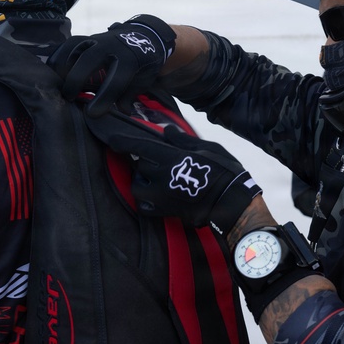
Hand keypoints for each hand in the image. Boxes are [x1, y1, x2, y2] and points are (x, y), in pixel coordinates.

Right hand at [48, 15, 175, 115]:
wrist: (146, 36)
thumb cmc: (144, 65)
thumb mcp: (143, 81)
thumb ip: (129, 96)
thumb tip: (122, 113)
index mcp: (130, 60)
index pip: (116, 80)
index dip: (103, 98)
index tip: (91, 114)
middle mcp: (112, 47)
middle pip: (90, 59)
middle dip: (77, 78)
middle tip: (68, 98)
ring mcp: (98, 39)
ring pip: (75, 47)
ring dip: (62, 65)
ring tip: (55, 84)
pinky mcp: (88, 38)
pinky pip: (69, 44)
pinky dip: (58, 57)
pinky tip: (50, 72)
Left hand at [87, 114, 260, 234]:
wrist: (233, 203)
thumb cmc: (224, 172)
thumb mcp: (207, 148)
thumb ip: (182, 141)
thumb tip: (166, 131)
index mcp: (171, 157)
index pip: (137, 147)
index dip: (121, 141)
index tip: (110, 137)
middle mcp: (161, 177)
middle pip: (139, 165)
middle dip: (144, 161)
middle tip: (157, 159)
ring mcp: (161, 197)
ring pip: (138, 186)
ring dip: (142, 180)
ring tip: (155, 177)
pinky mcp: (165, 211)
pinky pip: (144, 206)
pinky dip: (145, 200)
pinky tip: (155, 195)